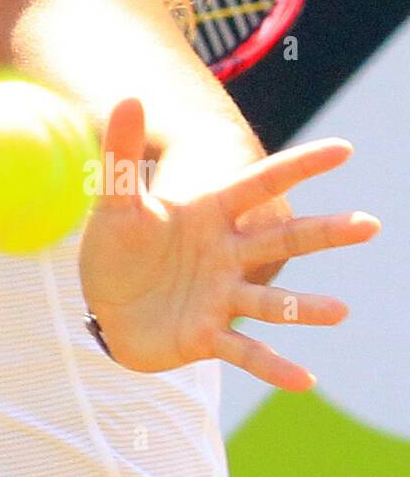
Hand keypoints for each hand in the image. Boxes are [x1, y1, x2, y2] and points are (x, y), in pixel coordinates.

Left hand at [79, 96, 381, 390]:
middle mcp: (226, 255)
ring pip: (270, 303)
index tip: (343, 149)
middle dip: (324, 233)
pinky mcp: (206, 336)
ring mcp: (220, 297)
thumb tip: (128, 96)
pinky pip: (244, 352)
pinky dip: (272, 366)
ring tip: (340, 311)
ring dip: (304, 309)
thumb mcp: (115, 201)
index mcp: (210, 214)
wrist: (106, 304)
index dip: (298, 167)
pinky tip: (303, 380)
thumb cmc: (118, 246)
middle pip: (282, 240)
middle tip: (370, 224)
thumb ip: (121, 154)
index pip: (259, 183)